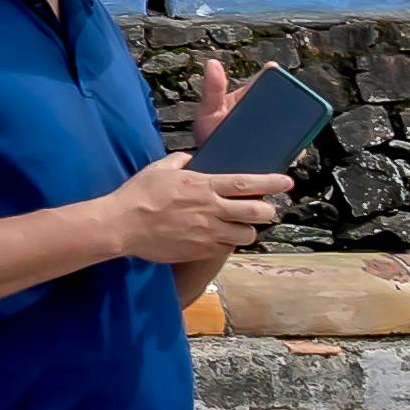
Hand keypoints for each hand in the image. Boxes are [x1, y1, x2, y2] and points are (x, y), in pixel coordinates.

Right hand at [105, 63, 293, 265]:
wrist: (122, 225)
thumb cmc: (138, 194)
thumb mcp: (159, 168)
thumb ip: (179, 161)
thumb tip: (190, 158)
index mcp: (204, 186)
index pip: (248, 184)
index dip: (271, 183)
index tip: (287, 182)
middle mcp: (212, 210)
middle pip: (257, 213)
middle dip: (267, 211)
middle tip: (265, 209)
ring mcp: (208, 232)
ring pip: (247, 235)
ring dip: (247, 230)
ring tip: (240, 226)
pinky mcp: (201, 250)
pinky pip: (226, 247)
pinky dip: (227, 242)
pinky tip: (218, 236)